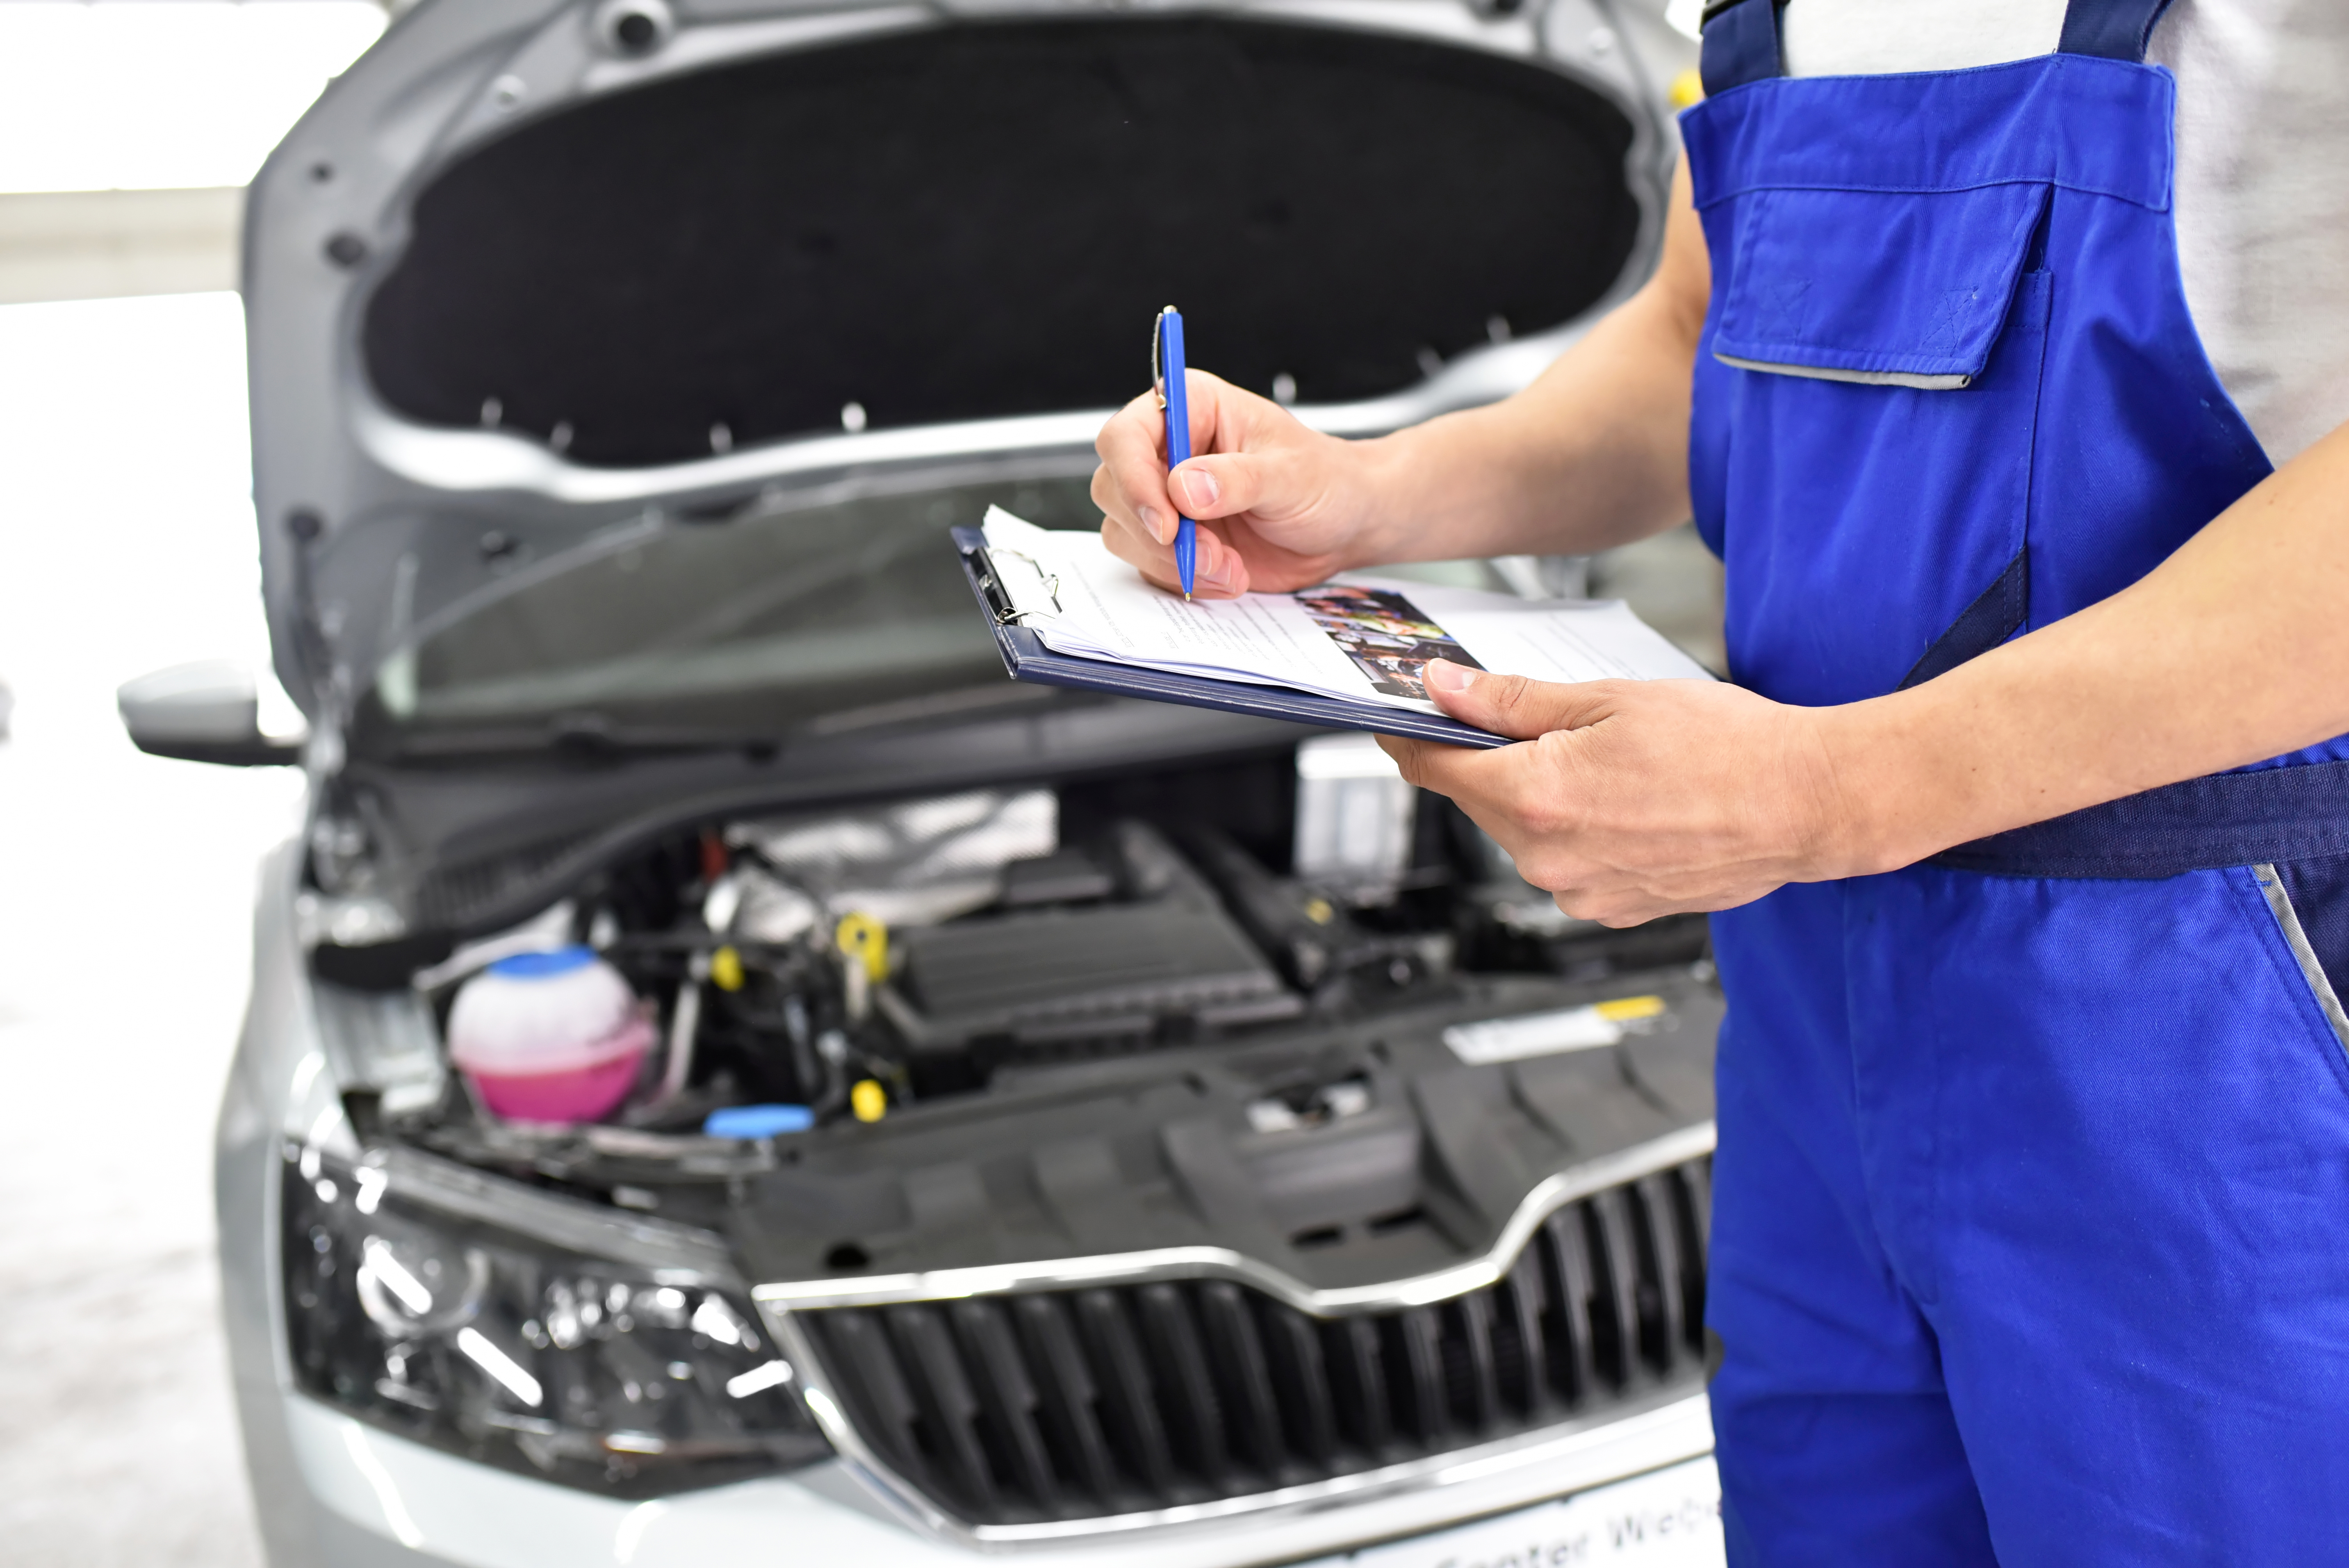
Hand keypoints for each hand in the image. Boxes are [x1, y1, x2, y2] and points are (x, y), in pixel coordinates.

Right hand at [1092, 370, 1384, 598]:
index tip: (1168, 523)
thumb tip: (1185, 489)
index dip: (1134, 480)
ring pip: (1125, 532)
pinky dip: (1186, 579)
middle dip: (1158, 532)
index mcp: (1190, 409)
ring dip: (1175, 561)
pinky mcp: (1172, 540)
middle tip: (1210, 552)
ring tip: (1230, 565)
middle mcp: (1167, 450)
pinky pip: (1150, 565)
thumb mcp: (1291, 474)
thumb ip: (1238, 479)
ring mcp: (1165, 498)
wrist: (1344, 525)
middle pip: (1114, 488)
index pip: (1126, 436)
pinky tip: (1230, 573)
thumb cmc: (1324, 481)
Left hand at [1379, 662, 1859, 925]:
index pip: (1433, 767)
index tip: (1403, 717)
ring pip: (1522, 832)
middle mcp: (1548, 857)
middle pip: (1478, 799)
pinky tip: (1625, 801)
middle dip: (1490, 759)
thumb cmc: (1726, 747)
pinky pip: (1565, 862)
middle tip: (1534, 721)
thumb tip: (1443, 689)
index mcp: (1537, 797)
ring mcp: (1579, 892)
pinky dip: (1577, 828)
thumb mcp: (1609, 699)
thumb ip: (1512, 701)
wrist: (1805, 805)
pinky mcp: (1610, 909)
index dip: (1411, 735)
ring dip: (1539, 794)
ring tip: (1605, 762)